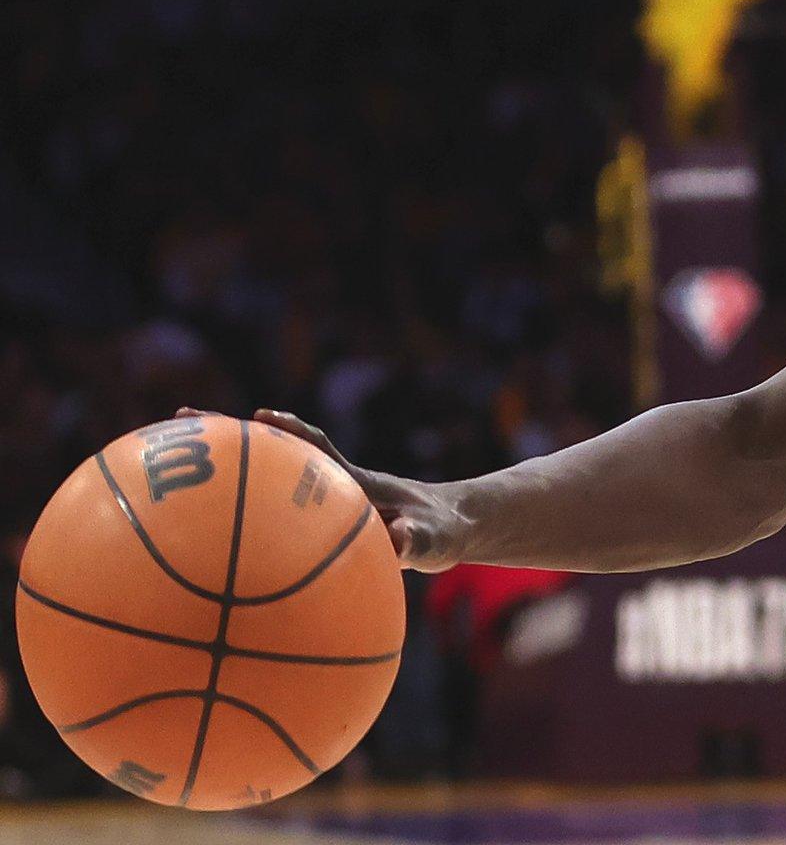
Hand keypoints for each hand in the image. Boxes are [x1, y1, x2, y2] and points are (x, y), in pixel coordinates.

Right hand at [177, 407, 470, 571]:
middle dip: (229, 438)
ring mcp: (317, 503)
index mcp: (354, 483)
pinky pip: (264, 520)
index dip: (291, 434)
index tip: (260, 419)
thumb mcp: (435, 540)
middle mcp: (328, 485)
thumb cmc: (440, 531)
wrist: (446, 531)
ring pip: (260, 483)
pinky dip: (231, 523)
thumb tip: (397, 540)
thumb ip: (418, 541)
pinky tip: (195, 544)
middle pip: (273, 455)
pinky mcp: (313, 525)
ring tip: (163, 471)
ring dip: (219, 476)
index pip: (317, 450)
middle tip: (180, 421)